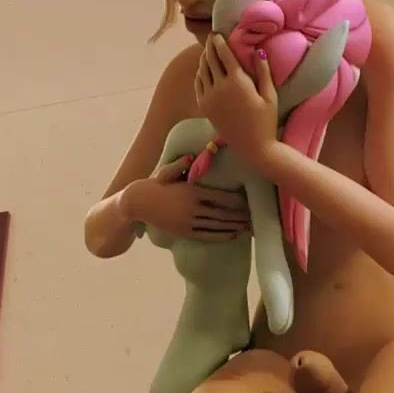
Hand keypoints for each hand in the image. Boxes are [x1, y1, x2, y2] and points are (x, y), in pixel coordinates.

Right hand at [120, 155, 250, 241]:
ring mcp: (189, 222)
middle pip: (223, 214)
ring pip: (217, 226)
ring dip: (234, 227)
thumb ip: (179, 164)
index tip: (249, 202)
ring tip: (249, 228)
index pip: (221, 198)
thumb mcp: (166, 171)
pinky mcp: (185, 232)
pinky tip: (233, 236)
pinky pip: (207, 235)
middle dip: (240, 216)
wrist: (137, 204)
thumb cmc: (154, 185)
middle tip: (255, 217)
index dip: (237, 202)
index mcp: (192, 192)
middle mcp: (193, 208)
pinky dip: (222, 236)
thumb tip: (191, 156)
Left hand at [195, 34, 278, 163]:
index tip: (217, 33)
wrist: (253, 147)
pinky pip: (198, 85)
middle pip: (210, 60)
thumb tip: (258, 51)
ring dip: (204, 59)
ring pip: (202, 71)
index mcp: (237, 82)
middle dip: (210, 47)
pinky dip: (200, 74)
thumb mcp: (270, 95)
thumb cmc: (266, 121)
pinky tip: (203, 70)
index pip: (224, 54)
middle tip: (210, 38)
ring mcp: (209, 98)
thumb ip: (263, 72)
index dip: (219, 42)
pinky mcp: (204, 107)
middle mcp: (220, 87)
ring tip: (207, 51)